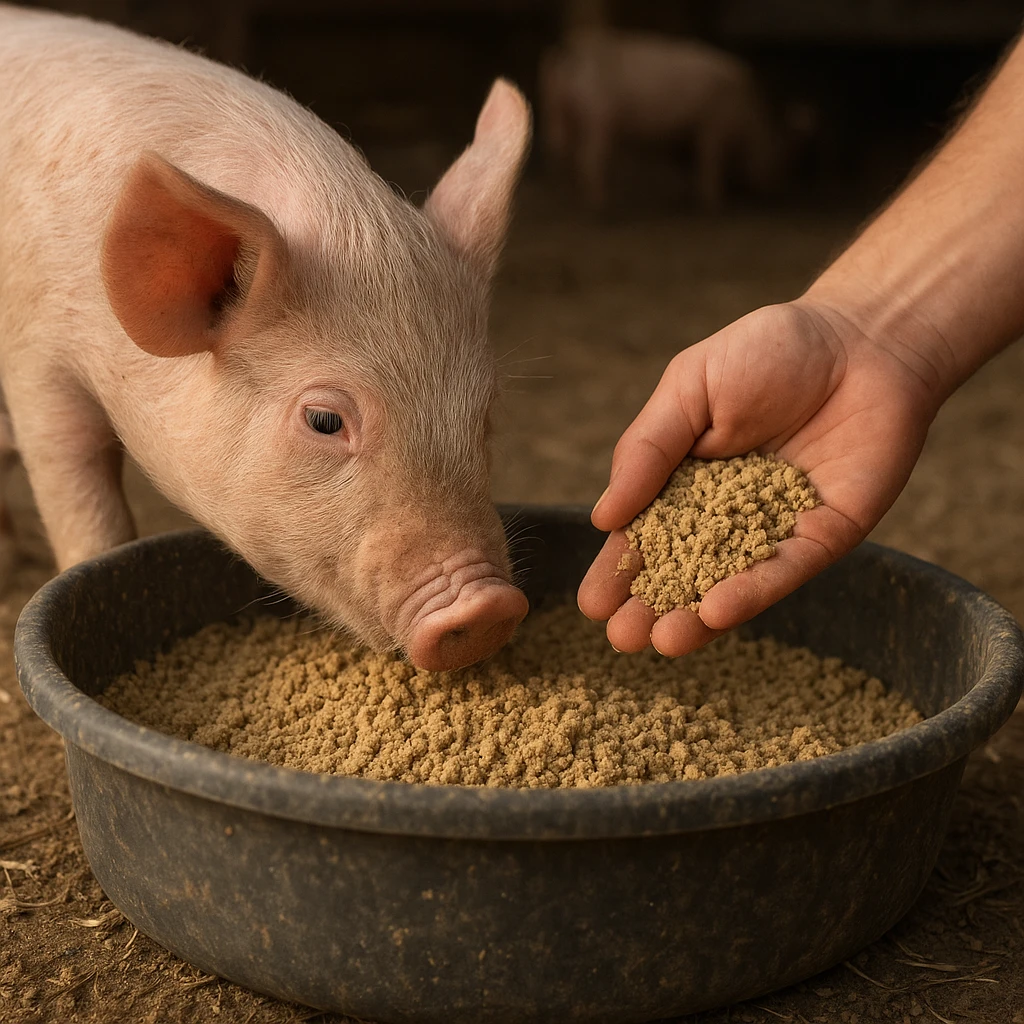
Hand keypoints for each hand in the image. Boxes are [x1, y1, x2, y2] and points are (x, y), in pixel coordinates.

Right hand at [577, 298, 945, 654]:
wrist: (861, 338)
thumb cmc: (767, 351)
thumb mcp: (689, 388)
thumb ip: (647, 449)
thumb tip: (603, 518)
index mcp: (685, 481)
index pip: (645, 534)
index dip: (619, 569)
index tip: (592, 605)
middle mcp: (727, 514)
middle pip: (683, 569)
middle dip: (651, 604)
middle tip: (622, 638)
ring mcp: (775, 529)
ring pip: (730, 581)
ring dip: (695, 615)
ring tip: (660, 641)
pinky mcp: (823, 536)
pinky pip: (784, 569)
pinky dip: (751, 591)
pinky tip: (716, 611)